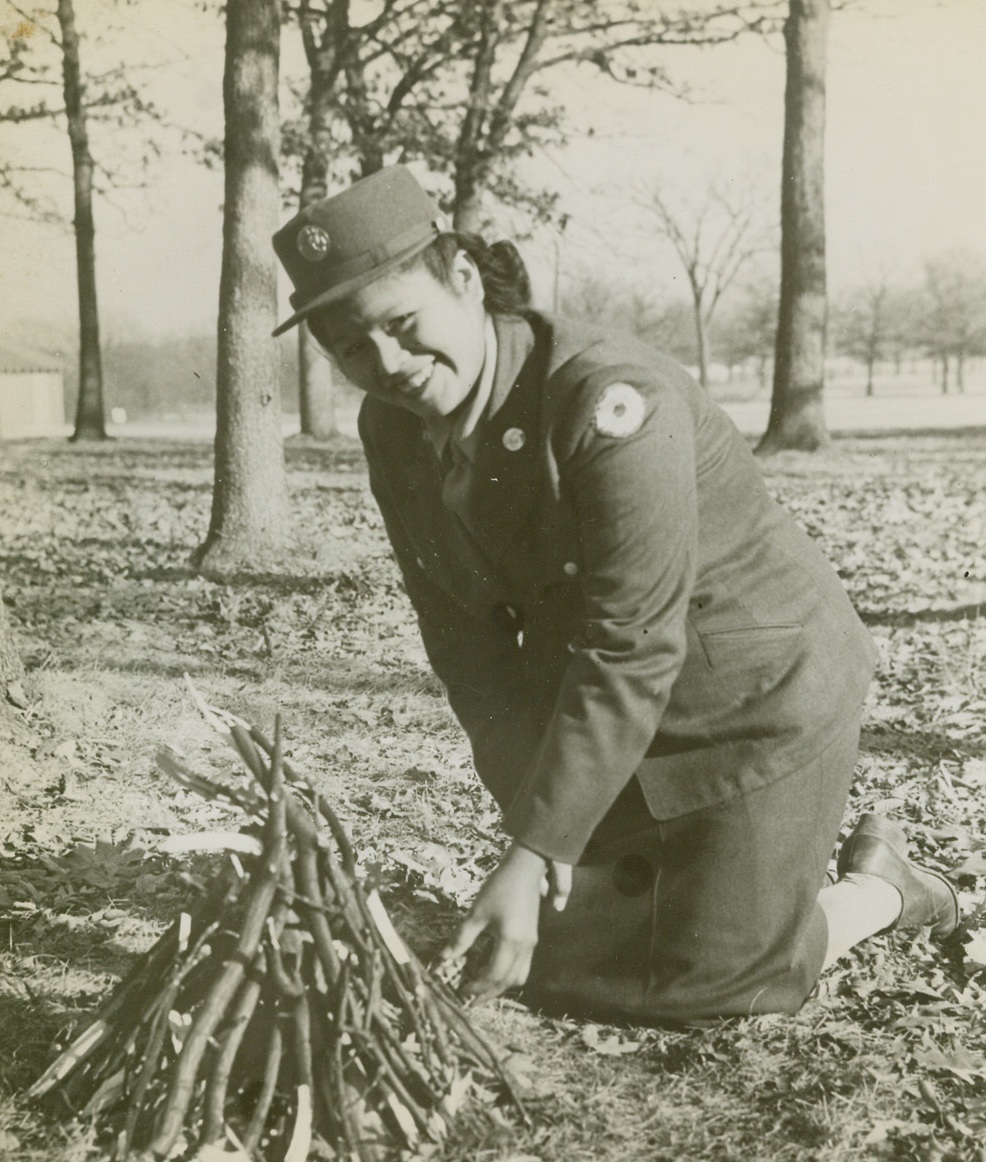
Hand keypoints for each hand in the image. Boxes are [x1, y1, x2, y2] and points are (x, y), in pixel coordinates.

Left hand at [442, 842, 571, 1001]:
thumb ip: (462, 937)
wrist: (526, 867)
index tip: (461, 991)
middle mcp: (524, 947)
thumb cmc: (500, 887)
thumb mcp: (477, 912)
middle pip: (507, 981)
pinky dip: (508, 974)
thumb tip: (445, 958)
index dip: (477, 987)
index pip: (493, 976)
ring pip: (518, 976)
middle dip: (488, 993)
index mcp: (510, 942)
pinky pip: (522, 966)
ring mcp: (531, 943)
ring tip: (482, 988)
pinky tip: (494, 969)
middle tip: (469, 999)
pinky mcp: (532, 937)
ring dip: (500, 985)